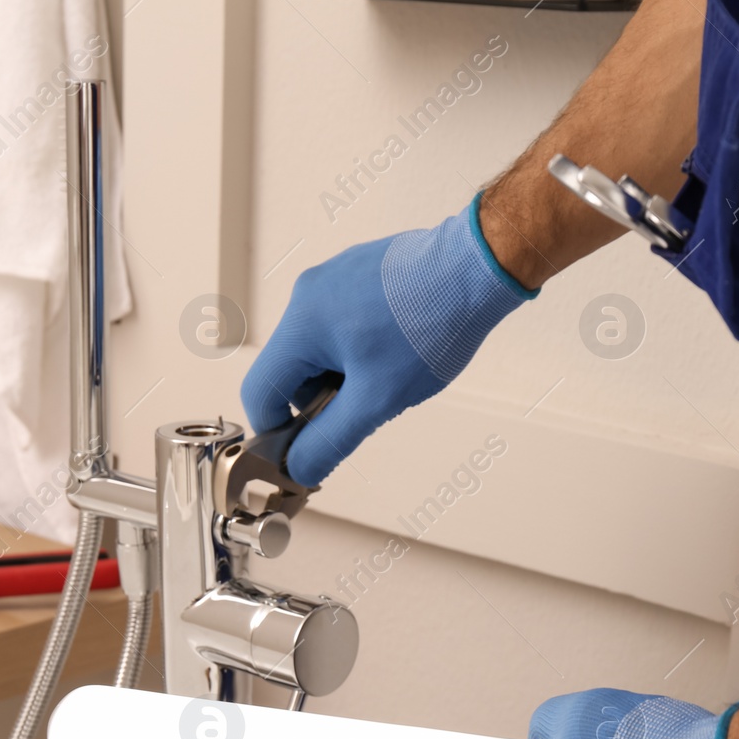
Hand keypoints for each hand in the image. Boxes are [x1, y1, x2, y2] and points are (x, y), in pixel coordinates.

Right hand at [240, 196, 533, 486]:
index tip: (311, 449)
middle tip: (368, 407)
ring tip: (390, 375)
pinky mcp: (359, 270)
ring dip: (343, 374)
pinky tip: (399, 348)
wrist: (477, 268)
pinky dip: (360, 347)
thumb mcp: (377, 399)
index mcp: (301, 324)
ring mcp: (333, 277)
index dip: (279, 431)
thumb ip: (330, 440)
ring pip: (318, 348)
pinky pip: (342, 322)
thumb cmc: (429, 330)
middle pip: (290, 370)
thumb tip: (297, 470)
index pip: (260, 393)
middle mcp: (307, 294)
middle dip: (320, 400)